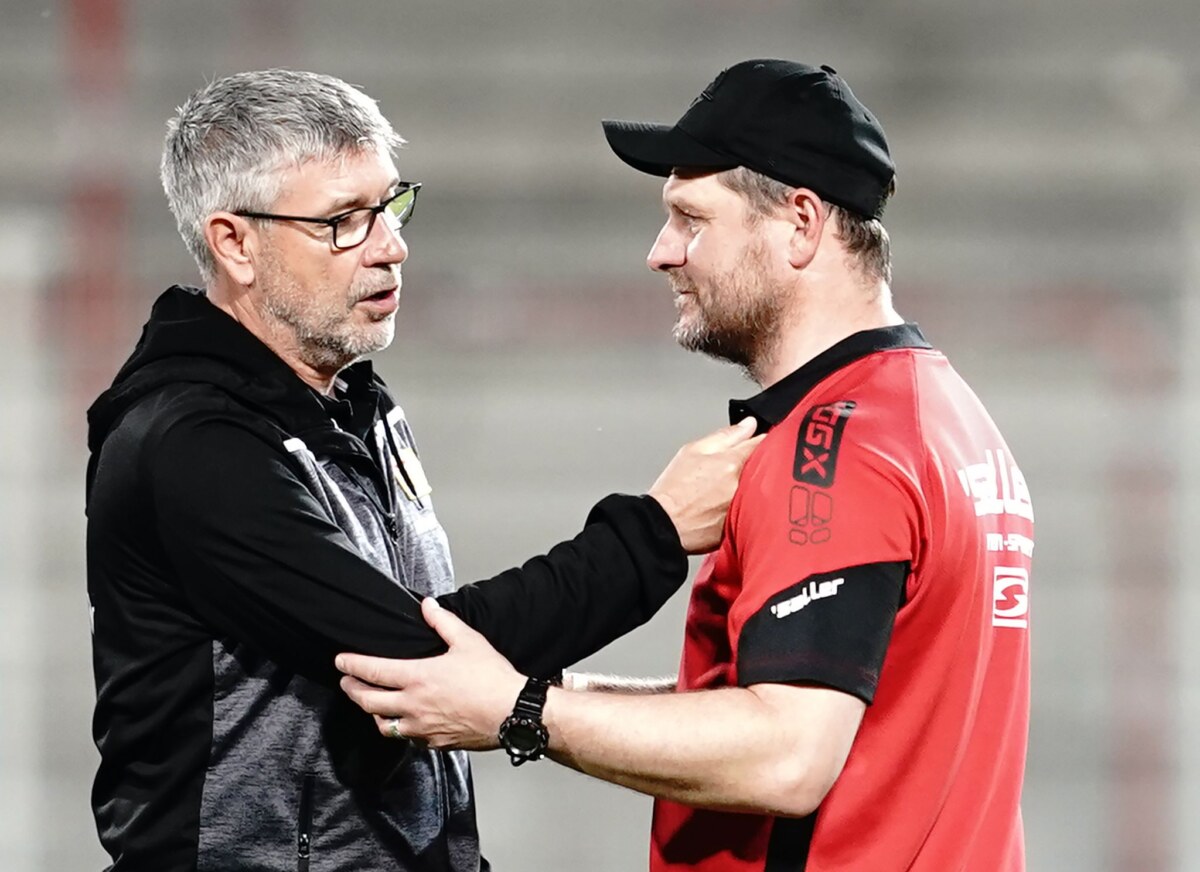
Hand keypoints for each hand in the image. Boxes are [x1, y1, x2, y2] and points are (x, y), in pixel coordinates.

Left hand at [336, 598, 524, 749]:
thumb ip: (443, 622)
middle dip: (352, 690)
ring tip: (371, 704)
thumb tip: (427, 606)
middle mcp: (414, 705)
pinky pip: (407, 738)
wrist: (512, 714)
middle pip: (368, 701)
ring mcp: (422, 728)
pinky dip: (399, 728)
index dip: (351, 665)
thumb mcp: (468, 641)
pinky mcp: (435, 743)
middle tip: (346, 682)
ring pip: (384, 725)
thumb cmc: (492, 679)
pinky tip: (404, 722)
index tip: (340, 661)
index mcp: (419, 678)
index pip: (373, 671)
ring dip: (372, 713)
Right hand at [648, 417, 762, 553]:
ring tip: (728, 486)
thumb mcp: (692, 450)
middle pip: (763, 467)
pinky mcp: (742, 525)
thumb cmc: (673, 489)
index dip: (761, 438)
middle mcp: (741, 484)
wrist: (663, 524)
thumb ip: (724, 435)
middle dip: (758, 462)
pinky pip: (752, 508)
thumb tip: (748, 424)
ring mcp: (743, 506)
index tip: (760, 438)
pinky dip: (747, 503)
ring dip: (753, 483)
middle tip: (738, 465)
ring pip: (759, 487)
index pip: (760, 443)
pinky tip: (729, 504)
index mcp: (731, 463)